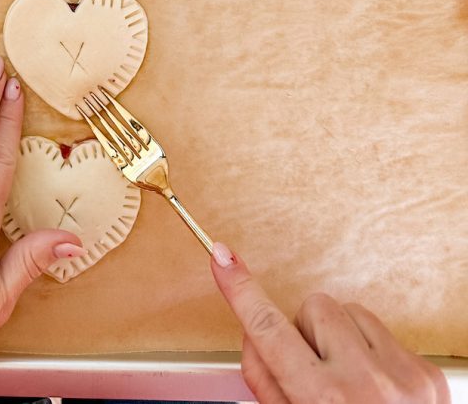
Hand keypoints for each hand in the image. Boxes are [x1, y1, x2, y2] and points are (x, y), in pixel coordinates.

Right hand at [210, 243, 449, 403]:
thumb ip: (266, 384)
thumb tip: (253, 335)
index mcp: (322, 403)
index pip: (268, 330)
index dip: (241, 290)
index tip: (222, 259)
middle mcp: (365, 384)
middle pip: (311, 308)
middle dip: (305, 331)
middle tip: (311, 371)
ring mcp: (402, 376)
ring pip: (348, 311)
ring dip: (339, 337)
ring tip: (345, 380)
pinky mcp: (427, 374)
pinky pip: (381, 330)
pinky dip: (369, 350)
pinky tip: (372, 386)